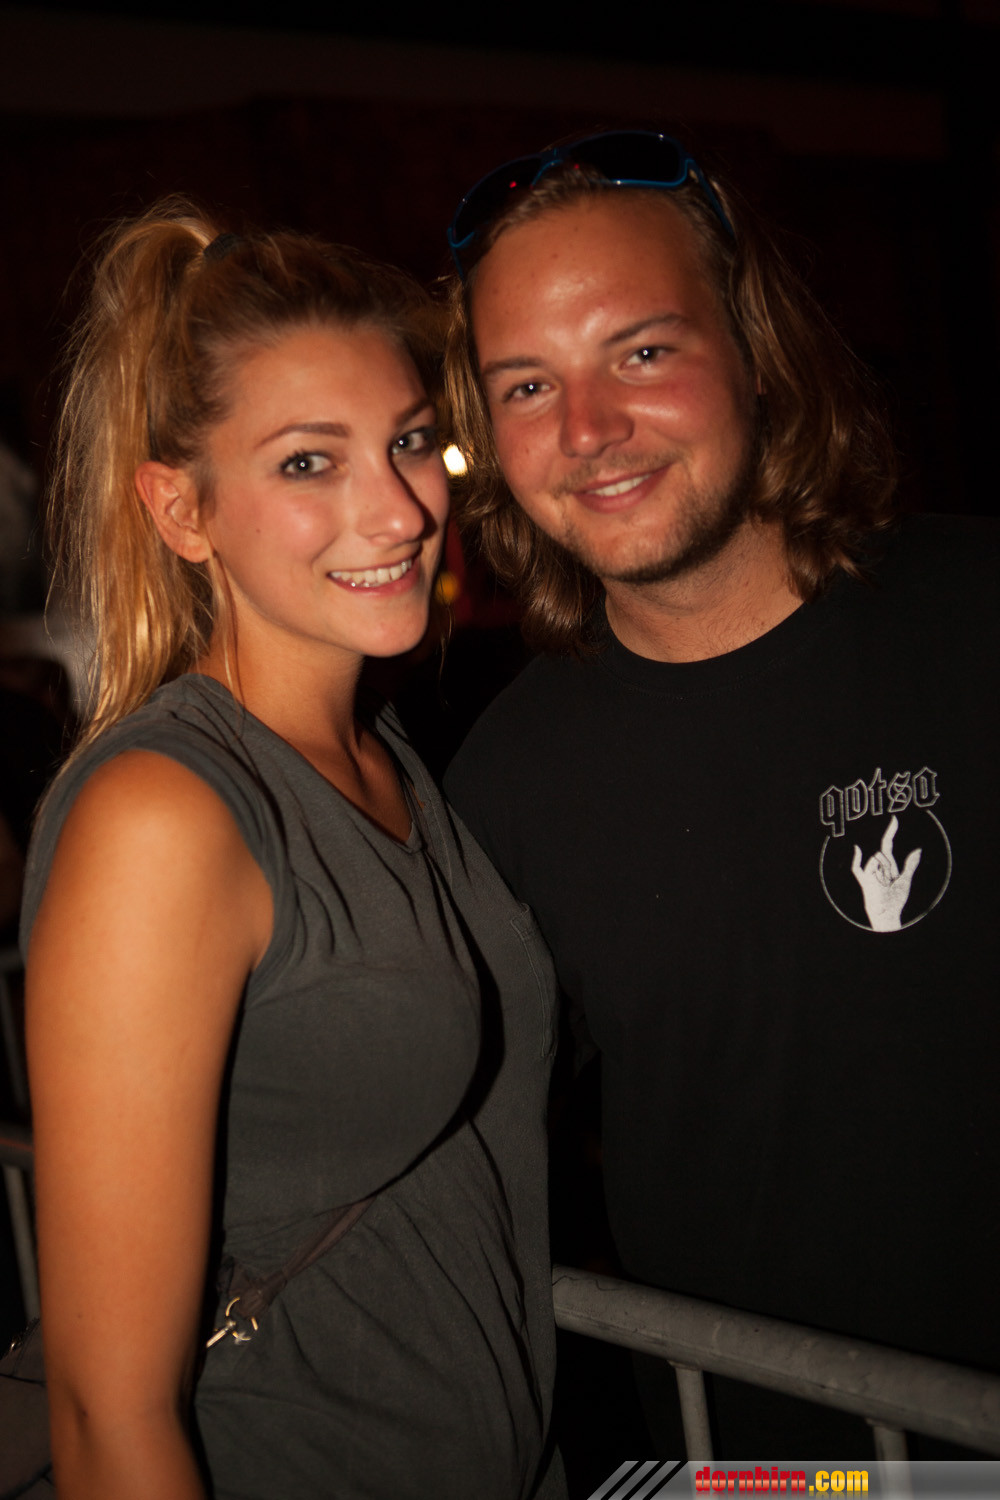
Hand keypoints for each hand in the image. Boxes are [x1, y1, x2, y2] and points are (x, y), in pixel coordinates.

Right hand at [851, 815, 920, 930]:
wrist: (887, 912)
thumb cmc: (896, 899)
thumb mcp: (906, 880)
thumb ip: (910, 864)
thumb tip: (918, 849)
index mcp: (888, 864)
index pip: (887, 843)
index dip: (891, 831)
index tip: (894, 818)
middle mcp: (877, 865)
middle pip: (883, 853)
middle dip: (888, 864)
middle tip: (890, 880)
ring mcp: (869, 871)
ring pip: (876, 858)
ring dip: (882, 870)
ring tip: (883, 884)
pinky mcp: (863, 879)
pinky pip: (857, 867)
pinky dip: (857, 858)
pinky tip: (857, 848)